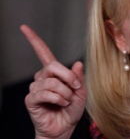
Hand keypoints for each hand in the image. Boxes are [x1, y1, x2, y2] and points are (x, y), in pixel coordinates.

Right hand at [21, 24, 86, 138]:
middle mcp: (42, 77)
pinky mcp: (31, 99)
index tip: (24, 27)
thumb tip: (77, 62)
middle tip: (76, 87)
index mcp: (54, 73)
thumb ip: (78, 77)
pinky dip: (58, 98)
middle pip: (52, 65)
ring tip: (67, 100)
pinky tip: (61, 103)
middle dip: (67, 76)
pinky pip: (45, 93)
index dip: (34, 40)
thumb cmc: (72, 108)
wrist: (65, 127)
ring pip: (51, 82)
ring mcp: (36, 88)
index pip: (42, 52)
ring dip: (65, 92)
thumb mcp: (81, 91)